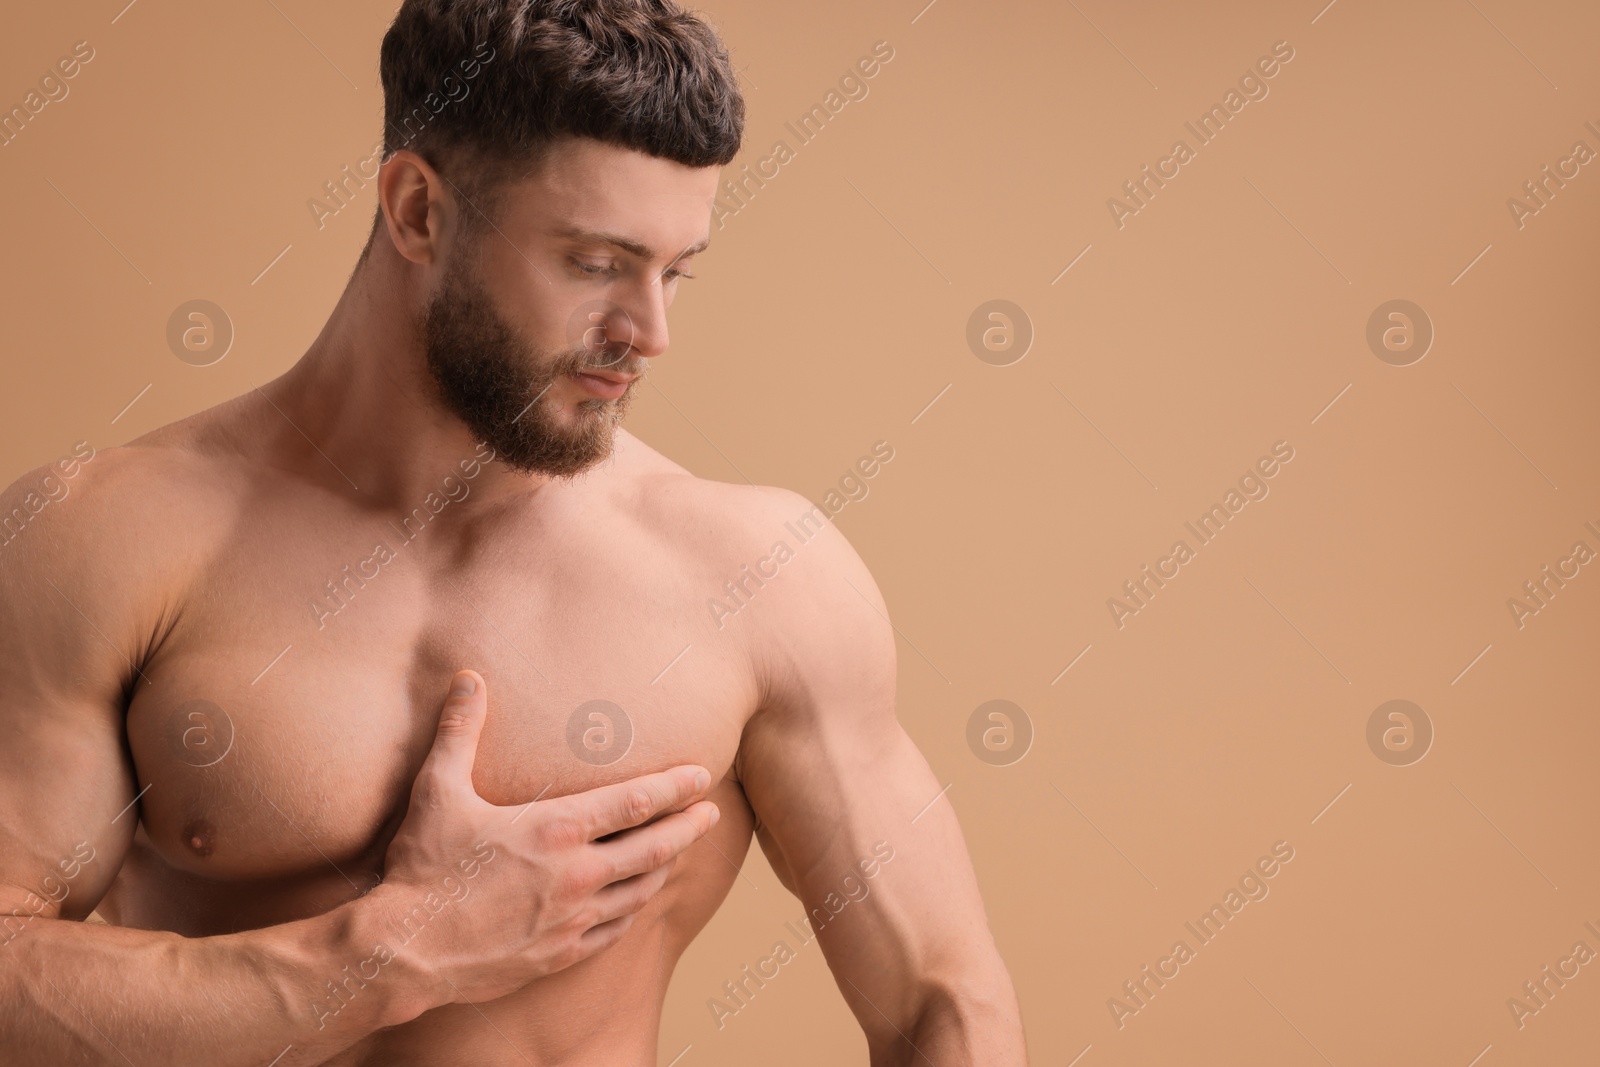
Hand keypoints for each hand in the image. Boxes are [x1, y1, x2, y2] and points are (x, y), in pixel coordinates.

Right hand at [373, 669, 718, 1005]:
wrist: (404, 952)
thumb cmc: (422, 868)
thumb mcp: (439, 789)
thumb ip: (460, 730)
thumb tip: (468, 677)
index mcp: (557, 830)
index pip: (636, 802)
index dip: (675, 787)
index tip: (702, 776)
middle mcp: (577, 875)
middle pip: (654, 848)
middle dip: (688, 828)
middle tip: (711, 814)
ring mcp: (572, 920)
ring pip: (639, 892)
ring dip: (664, 869)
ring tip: (678, 854)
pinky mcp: (559, 955)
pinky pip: (613, 933)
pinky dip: (632, 913)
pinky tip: (634, 904)